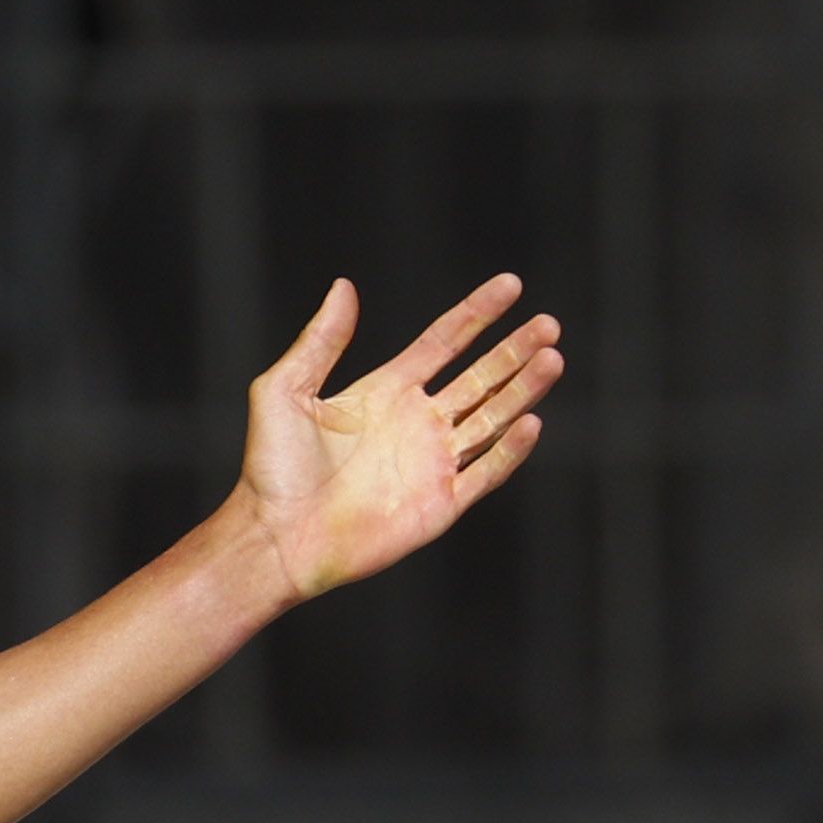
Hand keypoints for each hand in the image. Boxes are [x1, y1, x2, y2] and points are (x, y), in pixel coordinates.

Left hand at [235, 276, 559, 604]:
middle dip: (515, 350)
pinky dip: (509, 449)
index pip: (445, 342)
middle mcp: (416, 423)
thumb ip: (320, 340)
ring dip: (523, 390)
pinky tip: (530, 421)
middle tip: (548, 324)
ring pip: (492, 417)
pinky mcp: (439, 503)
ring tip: (552, 359)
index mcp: (386, 392)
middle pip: (481, 377)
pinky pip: (485, 472)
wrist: (272, 537)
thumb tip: (343, 286)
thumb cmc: (270, 469)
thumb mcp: (285, 391)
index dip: (478, 314)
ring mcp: (431, 463)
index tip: (511, 285)